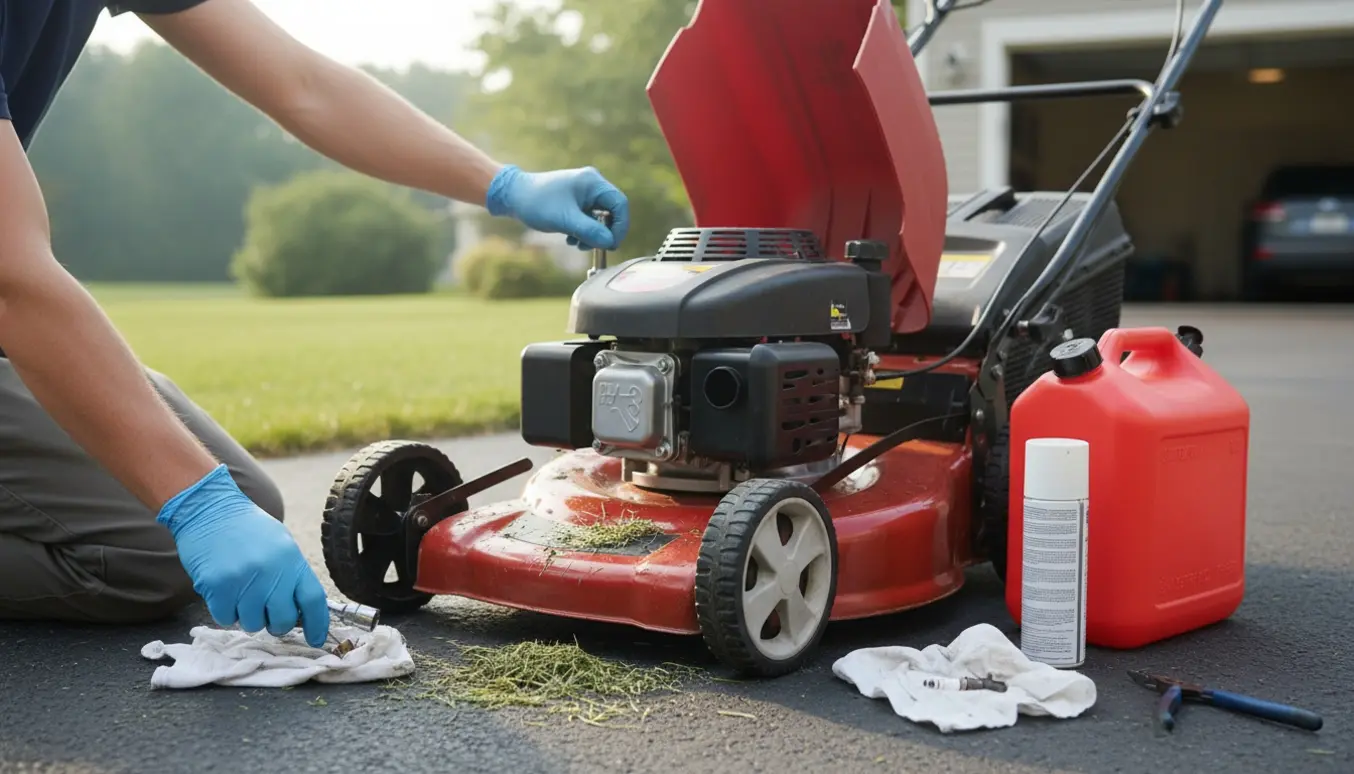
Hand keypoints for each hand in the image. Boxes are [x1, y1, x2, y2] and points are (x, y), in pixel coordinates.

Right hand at [158, 464, 329, 646]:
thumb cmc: (247, 529)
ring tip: (242, 591)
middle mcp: (272, 573)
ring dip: (248, 615)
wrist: (209, 509)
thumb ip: (292, 575)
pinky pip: (226, 618)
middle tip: (266, 610)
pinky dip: (225, 610)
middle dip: (277, 623)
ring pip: (253, 624)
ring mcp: (245, 581)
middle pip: (284, 620)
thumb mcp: (281, 545)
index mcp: (292, 560)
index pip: (313, 600)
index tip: (315, 640)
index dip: (317, 625)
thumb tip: (301, 610)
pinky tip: (224, 590)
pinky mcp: (218, 588)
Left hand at [485, 165, 629, 250]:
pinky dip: (584, 231)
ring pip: (600, 218)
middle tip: (593, 246)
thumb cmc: (537, 203)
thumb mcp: (565, 220)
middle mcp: (592, 184)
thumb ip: (590, 232)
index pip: (620, 204)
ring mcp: (584, 192)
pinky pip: (589, 218)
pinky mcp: (576, 201)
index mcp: (592, 182)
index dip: (620, 226)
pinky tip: (571, 237)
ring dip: (592, 234)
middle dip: (604, 232)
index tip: (612, 244)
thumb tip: (610, 242)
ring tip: (577, 243)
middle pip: (612, 212)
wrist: (513, 196)